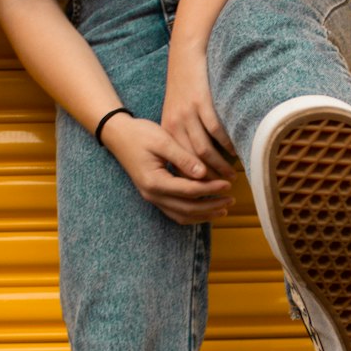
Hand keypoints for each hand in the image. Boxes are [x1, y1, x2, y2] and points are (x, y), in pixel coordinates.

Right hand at [100, 111, 232, 225]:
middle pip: (187, 209)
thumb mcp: (163, 141)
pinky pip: (175, 212)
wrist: (119, 135)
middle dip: (211, 206)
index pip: (189, 190)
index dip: (210, 189)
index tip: (228, 184)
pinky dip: (192, 214)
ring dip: (203, 214)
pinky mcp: (154, 195)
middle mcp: (152, 194)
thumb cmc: (140, 134)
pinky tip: (206, 210)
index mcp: (154, 181)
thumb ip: (183, 158)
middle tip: (231, 199)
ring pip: (181, 215)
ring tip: (223, 208)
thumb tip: (203, 173)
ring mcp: (151, 197)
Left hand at [161, 36, 236, 180]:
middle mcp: (175, 125)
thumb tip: (195, 161)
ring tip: (231, 175)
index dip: (191, 180)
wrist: (186, 56)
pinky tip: (235, 152)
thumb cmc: (184, 87)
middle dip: (207, 179)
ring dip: (219, 165)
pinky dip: (227, 144)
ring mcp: (188, 115)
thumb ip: (182, 135)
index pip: (178, 163)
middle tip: (221, 189)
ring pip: (203, 149)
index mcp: (167, 130)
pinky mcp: (202, 103)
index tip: (204, 193)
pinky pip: (216, 130)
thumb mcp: (176, 113)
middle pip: (190, 161)